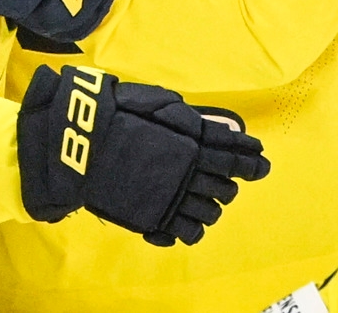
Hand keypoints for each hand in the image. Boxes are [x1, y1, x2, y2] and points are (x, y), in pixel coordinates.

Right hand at [15, 65, 270, 246]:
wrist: (77, 145)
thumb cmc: (115, 115)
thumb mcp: (158, 105)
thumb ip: (193, 120)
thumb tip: (223, 129)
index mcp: (190, 144)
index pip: (234, 157)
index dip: (251, 160)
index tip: (260, 162)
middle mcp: (187, 175)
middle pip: (226, 187)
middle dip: (228, 183)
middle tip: (221, 178)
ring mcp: (171, 200)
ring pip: (211, 212)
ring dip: (212, 205)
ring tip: (203, 199)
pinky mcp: (154, 219)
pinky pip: (190, 232)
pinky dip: (194, 227)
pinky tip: (187, 218)